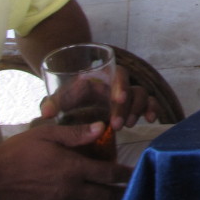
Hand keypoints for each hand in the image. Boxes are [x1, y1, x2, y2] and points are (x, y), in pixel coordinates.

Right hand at [0, 123, 129, 199]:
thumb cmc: (19, 152)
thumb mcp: (47, 134)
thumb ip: (76, 133)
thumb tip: (101, 127)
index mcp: (73, 168)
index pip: (108, 173)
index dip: (124, 174)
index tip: (134, 173)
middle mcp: (70, 190)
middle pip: (105, 195)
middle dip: (120, 192)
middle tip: (130, 189)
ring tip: (107, 195)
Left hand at [37, 58, 158, 128]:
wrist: (76, 103)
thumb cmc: (69, 98)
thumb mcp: (60, 99)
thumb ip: (53, 103)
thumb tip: (47, 113)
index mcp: (104, 77)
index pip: (118, 74)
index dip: (121, 85)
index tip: (118, 100)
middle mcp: (119, 84)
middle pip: (132, 88)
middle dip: (127, 106)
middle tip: (118, 125)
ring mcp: (129, 95)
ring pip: (143, 95)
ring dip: (138, 110)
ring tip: (129, 125)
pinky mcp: (135, 106)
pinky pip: (150, 103)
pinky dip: (153, 109)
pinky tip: (151, 120)